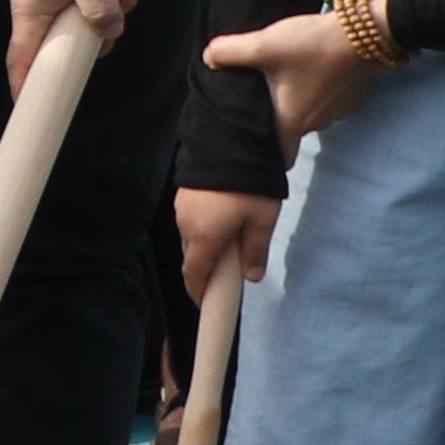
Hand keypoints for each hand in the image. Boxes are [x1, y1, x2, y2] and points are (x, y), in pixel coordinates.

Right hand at [0, 0, 136, 95]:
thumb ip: (101, 6)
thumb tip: (112, 31)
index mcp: (33, 18)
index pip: (23, 64)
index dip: (26, 89)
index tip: (32, 111)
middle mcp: (39, 12)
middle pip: (69, 41)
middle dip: (103, 32)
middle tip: (126, 6)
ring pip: (86, 15)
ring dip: (115, 2)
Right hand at [176, 183, 281, 304]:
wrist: (233, 141)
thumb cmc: (250, 186)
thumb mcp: (262, 220)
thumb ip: (255, 251)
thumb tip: (251, 276)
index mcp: (203, 237)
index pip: (194, 275)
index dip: (199, 292)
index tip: (206, 304)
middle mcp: (186, 225)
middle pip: (192, 257)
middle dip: (207, 269)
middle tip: (229, 273)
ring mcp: (182, 207)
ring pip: (192, 237)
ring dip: (207, 246)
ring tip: (233, 242)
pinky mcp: (185, 192)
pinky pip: (192, 220)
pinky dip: (205, 229)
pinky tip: (224, 221)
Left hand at [201, 8, 386, 149]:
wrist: (366, 32)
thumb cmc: (311, 45)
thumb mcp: (263, 45)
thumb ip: (229, 52)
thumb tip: (209, 58)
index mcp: (293, 122)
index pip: (279, 156)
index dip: (264, 156)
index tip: (251, 145)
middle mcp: (317, 124)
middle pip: (290, 130)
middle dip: (275, 119)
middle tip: (259, 99)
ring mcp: (338, 112)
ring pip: (309, 114)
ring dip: (297, 102)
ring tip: (282, 80)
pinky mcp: (351, 98)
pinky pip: (326, 101)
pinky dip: (316, 91)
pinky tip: (308, 71)